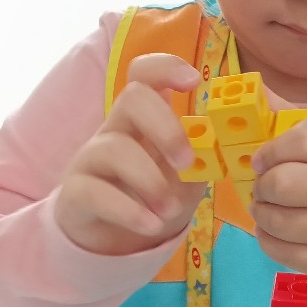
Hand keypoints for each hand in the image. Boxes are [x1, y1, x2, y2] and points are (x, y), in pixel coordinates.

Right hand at [55, 54, 205, 255]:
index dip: (166, 68)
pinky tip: (151, 225)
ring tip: (170, 210)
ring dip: (151, 182)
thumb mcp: (187, 175)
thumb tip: (231, 141)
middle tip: (187, 163)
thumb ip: (206, 157)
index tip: (194, 81)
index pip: (144, 73)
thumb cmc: (154, 195)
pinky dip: (129, 211)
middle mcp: (116, 128)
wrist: (113, 239)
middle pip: (132, 98)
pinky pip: (96, 192)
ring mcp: (92, 157)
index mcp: (145, 117)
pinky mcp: (76, 191)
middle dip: (166, 128)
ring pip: (115, 149)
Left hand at [250, 118, 306, 279]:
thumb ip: (299, 138)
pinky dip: (268, 241)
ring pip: (283, 222)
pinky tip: (269, 231)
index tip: (260, 162)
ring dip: (261, 215)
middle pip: (286, 184)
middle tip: (262, 189)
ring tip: (263, 209)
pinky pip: (289, 255)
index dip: (270, 152)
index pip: (302, 143)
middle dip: (262, 186)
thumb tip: (260, 161)